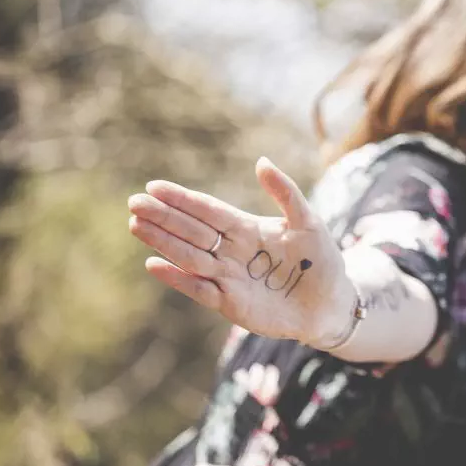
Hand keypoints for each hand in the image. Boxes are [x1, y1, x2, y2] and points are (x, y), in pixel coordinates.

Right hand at [128, 158, 355, 344]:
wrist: (331, 304)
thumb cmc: (321, 260)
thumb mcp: (308, 222)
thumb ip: (286, 193)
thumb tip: (261, 161)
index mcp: (246, 228)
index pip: (208, 210)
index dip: (182, 199)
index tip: (154, 186)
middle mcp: (231, 251)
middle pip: (191, 230)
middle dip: (163, 217)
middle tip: (135, 203)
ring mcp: (228, 277)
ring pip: (189, 256)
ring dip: (163, 242)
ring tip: (136, 225)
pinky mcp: (230, 304)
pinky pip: (199, 290)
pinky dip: (178, 278)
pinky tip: (154, 264)